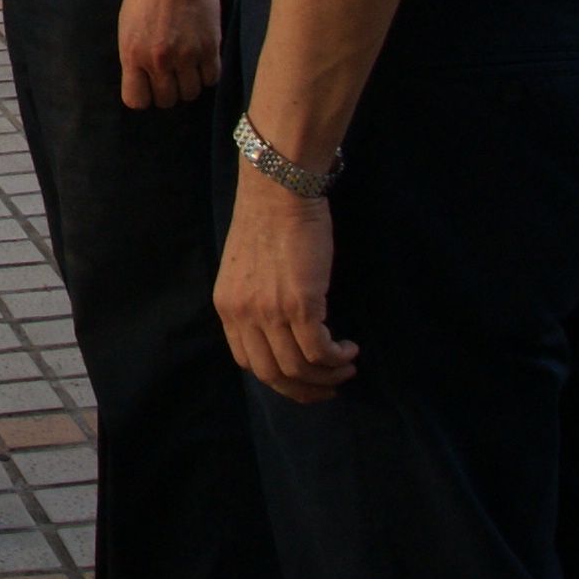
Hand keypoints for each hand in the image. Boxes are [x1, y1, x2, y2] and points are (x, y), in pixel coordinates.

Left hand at [117, 0, 221, 109]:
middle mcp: (159, 60)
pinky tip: (202, 61)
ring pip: (191, 93)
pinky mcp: (210, 47)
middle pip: (166, 100)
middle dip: (167, 91)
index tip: (148, 87)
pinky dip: (207, 74)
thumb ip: (134, 55)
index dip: (143, 96)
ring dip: (189, 84)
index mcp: (132, 54)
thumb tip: (143, 80)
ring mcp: (187, 55)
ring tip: (187, 67)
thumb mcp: (127, 25)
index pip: (136, 100)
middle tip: (170, 75)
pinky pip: (212, 79)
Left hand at [216, 167, 355, 402]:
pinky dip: (337, 358)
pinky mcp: (300, 303)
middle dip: (304, 390)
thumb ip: (256, 299)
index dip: (279, 378)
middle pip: (272, 375)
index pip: (248, 362)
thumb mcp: (247, 268)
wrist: (279, 189)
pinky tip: (350, 349)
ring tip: (346, 366)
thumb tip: (281, 328)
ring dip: (327, 376)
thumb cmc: (269, 220)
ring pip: (299, 369)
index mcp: (227, 306)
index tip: (302, 379)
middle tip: (329, 386)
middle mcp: (243, 314)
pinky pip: (319, 351)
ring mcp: (270, 311)